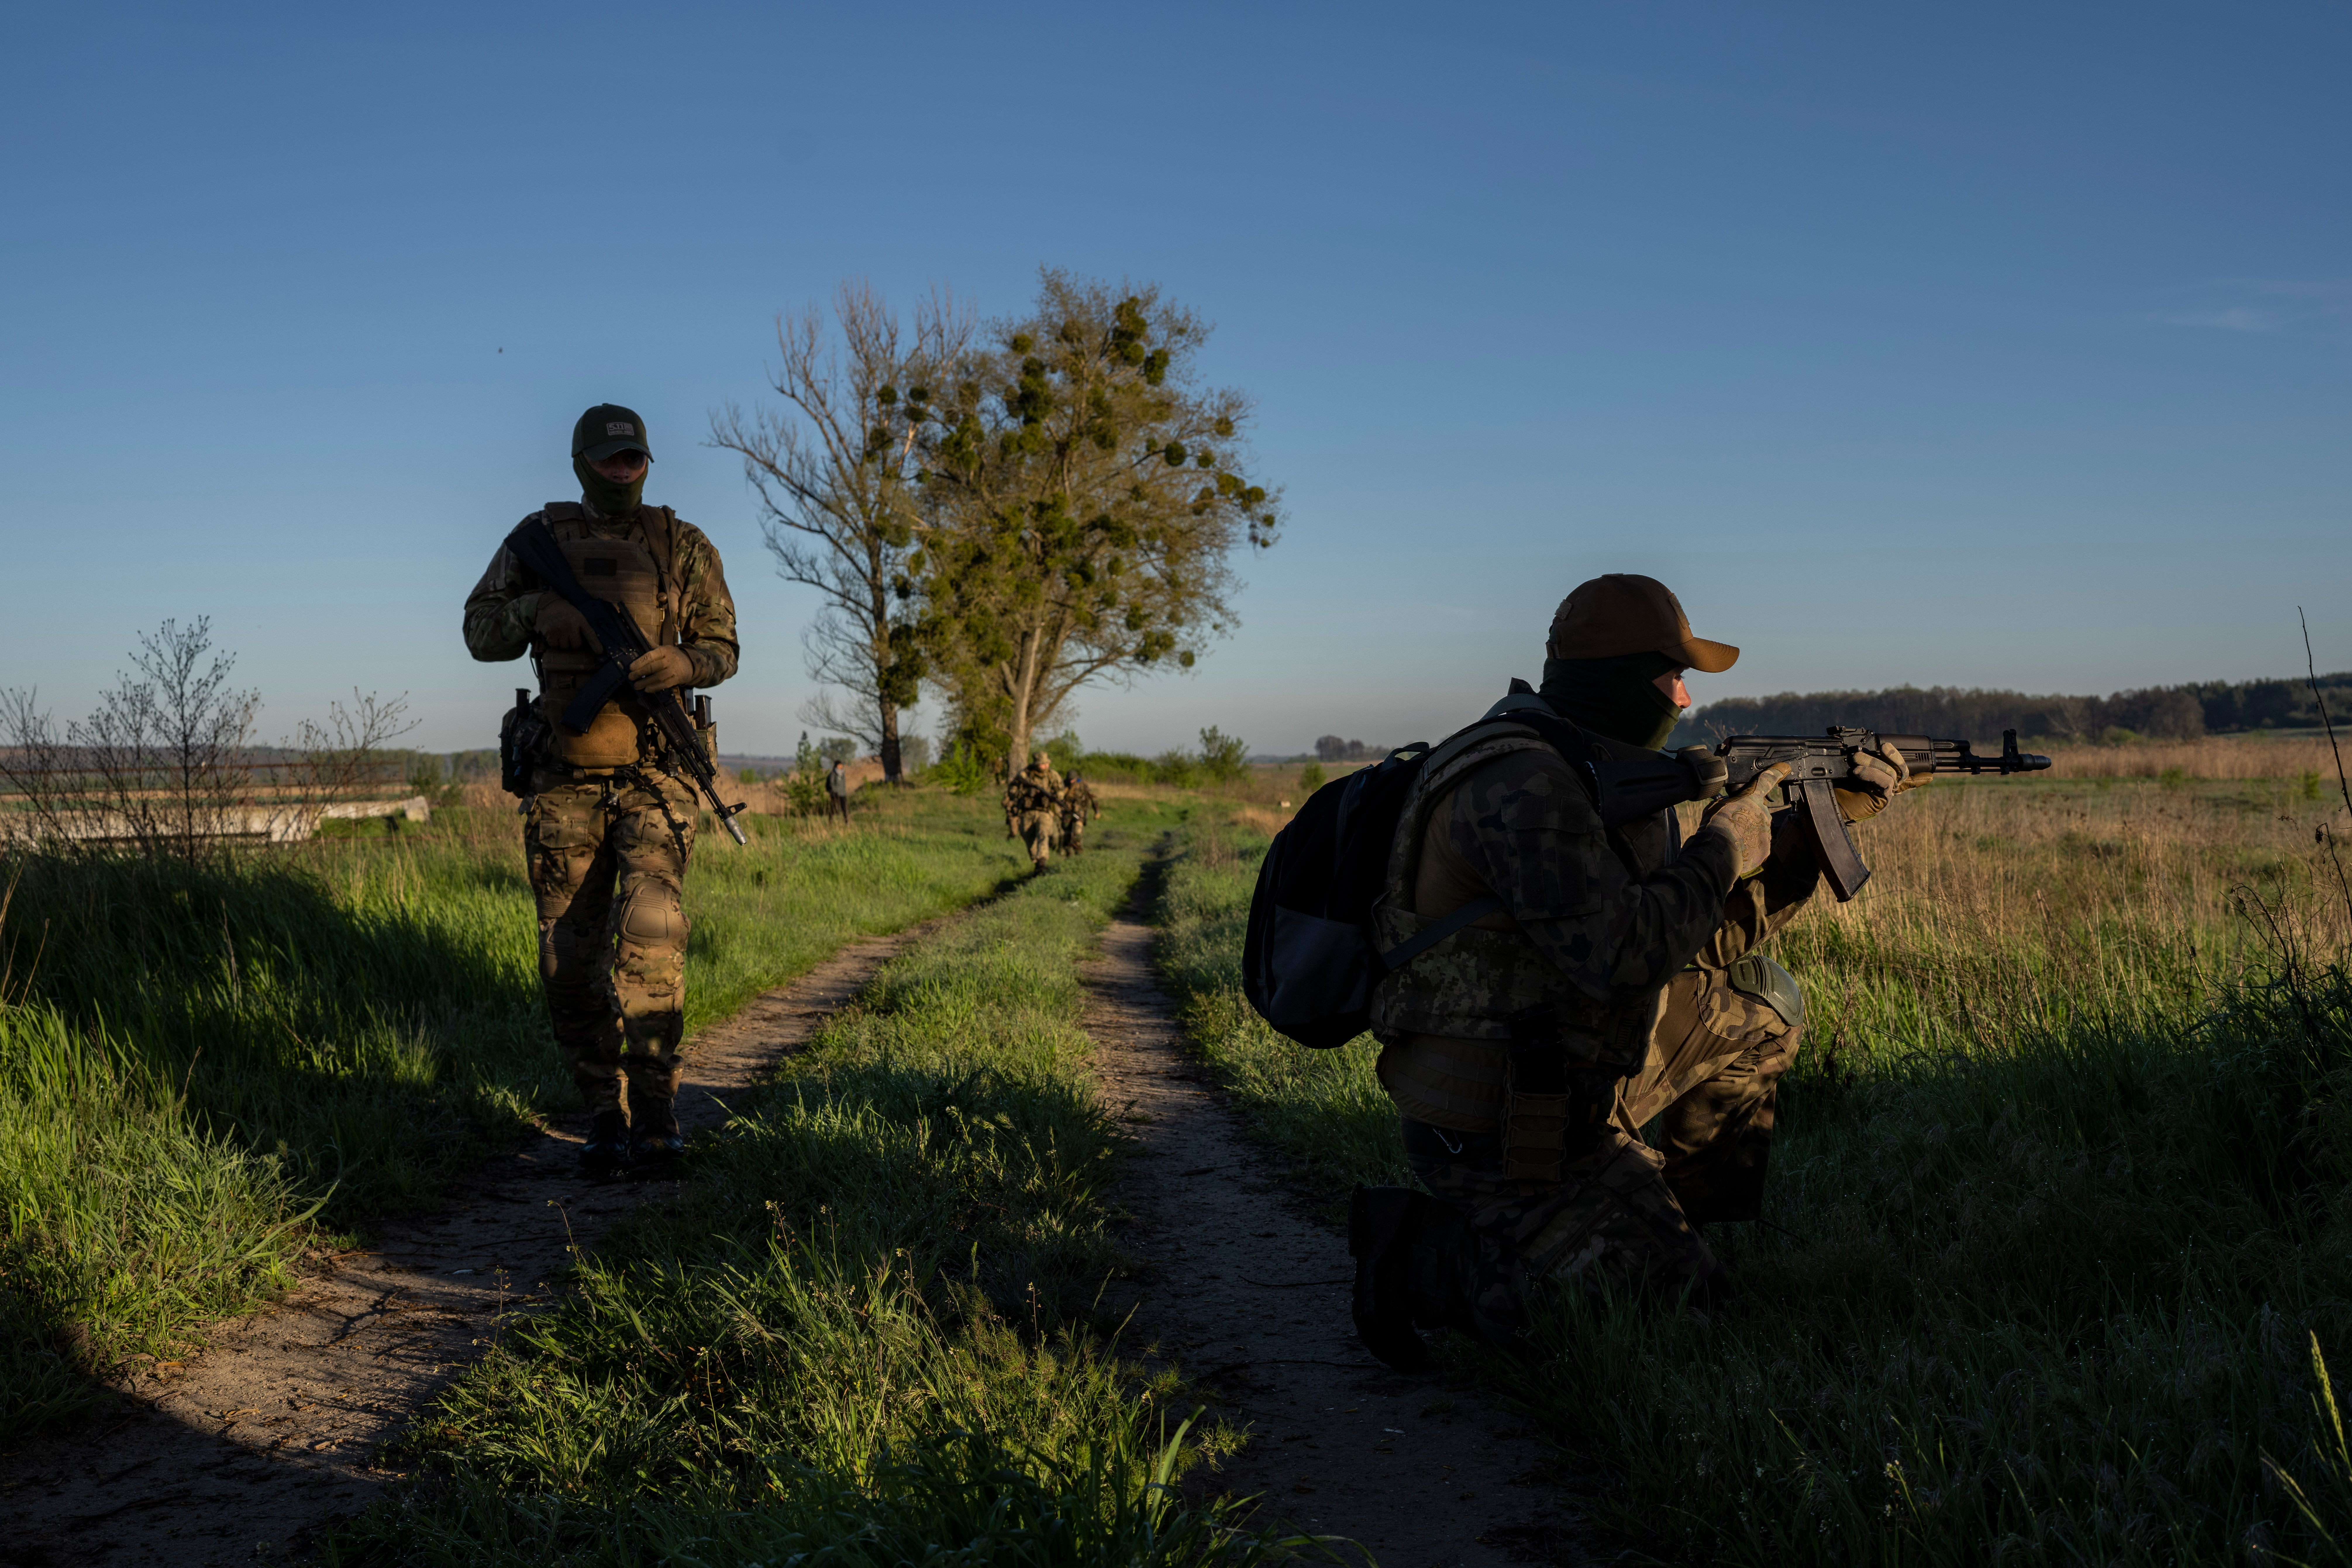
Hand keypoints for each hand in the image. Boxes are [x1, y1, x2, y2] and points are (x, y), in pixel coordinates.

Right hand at [534, 597, 594, 651]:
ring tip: (561, 634)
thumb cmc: (565, 611)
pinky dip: (554, 643)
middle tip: (570, 636)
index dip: (595, 644)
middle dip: (574, 643)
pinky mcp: (549, 632)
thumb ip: (582, 627)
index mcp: (579, 620)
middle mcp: (570, 625)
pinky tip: (554, 634)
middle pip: (576, 645)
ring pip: (565, 647)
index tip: (599, 651)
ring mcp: (559, 629)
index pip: (589, 634)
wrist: (549, 603)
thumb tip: (589, 643)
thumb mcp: (577, 615)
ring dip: (563, 643)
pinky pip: (554, 645)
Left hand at [628, 646, 693, 693]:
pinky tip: (647, 689)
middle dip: (640, 673)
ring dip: (646, 682)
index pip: (650, 656)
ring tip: (637, 686)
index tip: (631, 668)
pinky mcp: (677, 679)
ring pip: (658, 677)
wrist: (690, 663)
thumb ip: (650, 642)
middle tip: (631, 677)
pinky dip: (655, 687)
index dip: (640, 662)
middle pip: (653, 667)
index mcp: (664, 650)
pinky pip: (665, 684)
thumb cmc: (671, 656)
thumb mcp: (662, 648)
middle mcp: (669, 659)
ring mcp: (674, 670)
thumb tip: (639, 630)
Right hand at [1704, 762, 1788, 876]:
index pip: (1766, 781)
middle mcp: (1763, 813)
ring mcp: (1766, 832)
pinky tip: (1738, 850)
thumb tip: (1730, 805)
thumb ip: (1729, 802)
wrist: (1718, 852)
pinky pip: (1758, 846)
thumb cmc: (1715, 826)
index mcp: (1751, 798)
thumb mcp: (1716, 806)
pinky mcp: (1765, 849)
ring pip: (1759, 830)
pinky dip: (1749, 848)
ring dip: (1748, 833)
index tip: (1784, 768)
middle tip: (1732, 824)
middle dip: (1748, 816)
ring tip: (1732, 840)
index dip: (1776, 772)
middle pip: (1759, 811)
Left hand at [1835, 739, 1922, 823]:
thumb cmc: (1838, 786)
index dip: (1908, 761)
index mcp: (1882, 776)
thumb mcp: (1850, 769)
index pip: (1900, 767)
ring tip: (1856, 758)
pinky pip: (1886, 782)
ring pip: (1892, 773)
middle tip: (1884, 746)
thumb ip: (1863, 759)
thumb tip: (1864, 745)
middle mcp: (1887, 784)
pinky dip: (1873, 774)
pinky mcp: (1882, 799)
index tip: (1913, 755)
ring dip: (1874, 762)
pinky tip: (1858, 771)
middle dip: (1894, 755)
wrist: (1831, 804)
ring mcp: (1886, 792)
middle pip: (1901, 768)